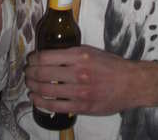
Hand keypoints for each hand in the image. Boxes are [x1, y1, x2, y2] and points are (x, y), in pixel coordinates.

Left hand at [24, 44, 157, 115]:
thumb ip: (71, 54)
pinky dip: (42, 103)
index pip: (46, 57)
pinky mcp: (82, 106)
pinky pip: (56, 106)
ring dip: (33, 88)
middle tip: (27, 73)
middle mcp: (78, 72)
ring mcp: (79, 91)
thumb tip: (49, 56)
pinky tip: (36, 99)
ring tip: (29, 86)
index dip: (34, 59)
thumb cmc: (111, 65)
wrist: (130, 83)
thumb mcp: (90, 51)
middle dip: (30, 73)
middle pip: (43, 73)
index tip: (30, 60)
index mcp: (79, 55)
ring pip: (47, 90)